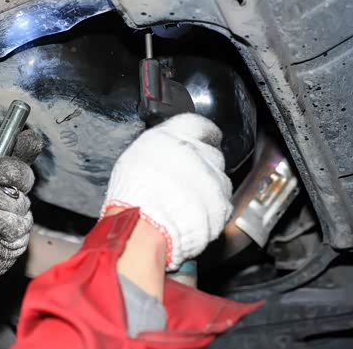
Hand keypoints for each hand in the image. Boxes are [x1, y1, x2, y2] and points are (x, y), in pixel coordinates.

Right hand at [101, 113, 231, 270]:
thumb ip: (159, 146)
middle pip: (211, 152)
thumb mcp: (134, 157)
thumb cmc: (131, 195)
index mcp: (173, 136)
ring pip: (219, 179)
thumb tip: (168, 147)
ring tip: (184, 201)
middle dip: (203, 163)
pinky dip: (211, 209)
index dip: (202, 133)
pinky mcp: (221, 204)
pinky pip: (221, 204)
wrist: (140, 227)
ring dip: (208, 187)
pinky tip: (190, 214)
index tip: (203, 138)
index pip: (199, 124)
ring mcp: (212, 179)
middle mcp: (197, 153)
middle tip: (184, 178)